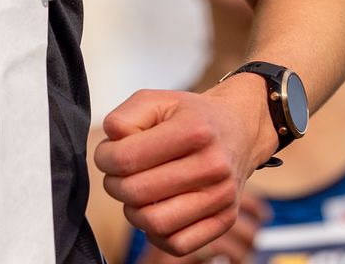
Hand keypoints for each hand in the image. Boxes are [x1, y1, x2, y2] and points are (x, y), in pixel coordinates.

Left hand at [96, 81, 264, 255]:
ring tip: (136, 194)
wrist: (240, 130)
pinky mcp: (225, 219)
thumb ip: (125, 117)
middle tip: (118, 175)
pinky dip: (156, 234)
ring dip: (132, 211)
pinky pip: (178, 244)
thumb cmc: (193, 117)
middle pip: (137, 192)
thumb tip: (112, 144)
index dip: (104, 158)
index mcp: (194, 131)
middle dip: (114, 184)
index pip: (127, 158)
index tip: (107, 155)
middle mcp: (212, 165)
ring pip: (155, 223)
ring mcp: (221, 196)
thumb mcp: (157, 100)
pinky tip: (155, 211)